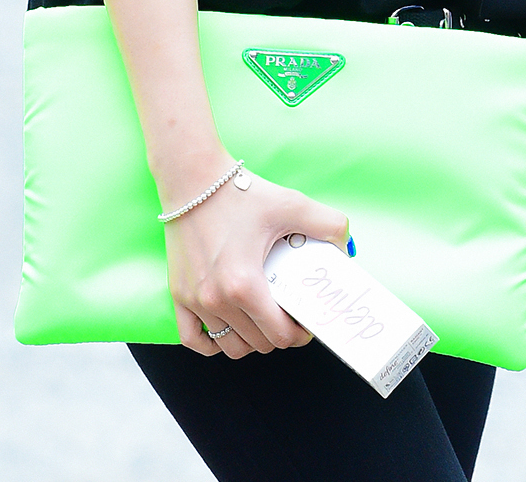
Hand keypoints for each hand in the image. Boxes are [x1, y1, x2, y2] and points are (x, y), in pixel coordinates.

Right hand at [165, 169, 348, 358]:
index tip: (305, 320)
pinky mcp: (178, 294)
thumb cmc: (238, 192)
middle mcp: (217, 299)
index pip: (280, 336)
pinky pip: (194, 339)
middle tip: (287, 313)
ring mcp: (195, 300)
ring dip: (250, 340)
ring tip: (261, 318)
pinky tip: (227, 327)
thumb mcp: (290, 204)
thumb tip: (346, 246)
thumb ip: (328, 224)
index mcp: (245, 285)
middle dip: (279, 333)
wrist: (192, 178)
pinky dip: (212, 342)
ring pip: (230, 346)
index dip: (300, 333)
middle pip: (258, 344)